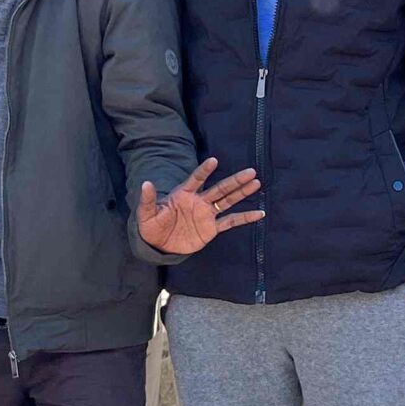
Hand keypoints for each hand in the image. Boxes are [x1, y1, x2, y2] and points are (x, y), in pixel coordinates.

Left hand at [137, 157, 265, 255]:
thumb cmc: (152, 226)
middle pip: (220, 189)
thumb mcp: (146, 214)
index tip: (214, 160)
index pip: (196, 179)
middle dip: (235, 181)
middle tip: (250, 171)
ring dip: (242, 193)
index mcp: (184, 194)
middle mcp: (199, 201)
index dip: (204, 171)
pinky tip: (259, 214)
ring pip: (228, 201)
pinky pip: (230, 222)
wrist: (159, 245)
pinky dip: (245, 218)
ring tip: (256, 183)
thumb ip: (148, 200)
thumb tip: (145, 183)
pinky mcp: (211, 229)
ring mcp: (206, 214)